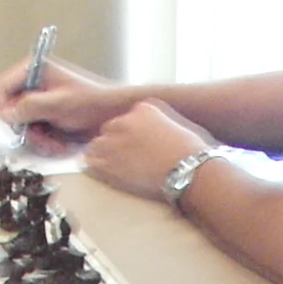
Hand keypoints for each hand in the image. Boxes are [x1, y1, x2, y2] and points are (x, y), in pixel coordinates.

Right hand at [0, 55, 133, 151]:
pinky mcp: (47, 116)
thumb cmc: (92, 102)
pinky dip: (46, 141)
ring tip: (56, 144)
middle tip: (41, 139)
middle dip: (25, 129)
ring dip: (38, 139)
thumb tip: (6, 114)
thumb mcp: (59, 104)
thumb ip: (30, 106)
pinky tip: (60, 144)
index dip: (0, 105)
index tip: (8, 124)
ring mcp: (40, 101)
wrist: (115, 114)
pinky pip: (36, 132)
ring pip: (23, 125)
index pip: (2, 85)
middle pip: (10, 109)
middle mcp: (33, 84)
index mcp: (34, 70)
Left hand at [83, 101, 214, 201]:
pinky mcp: (108, 164)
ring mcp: (114, 143)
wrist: (190, 171)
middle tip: (129, 158)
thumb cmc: (192, 153)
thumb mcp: (179, 126)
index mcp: (143, 109)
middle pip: (109, 129)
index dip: (130, 132)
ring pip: (97, 145)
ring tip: (118, 167)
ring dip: (104, 155)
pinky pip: (90, 163)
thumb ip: (162, 122)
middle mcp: (125, 122)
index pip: (127, 117)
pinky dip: (95, 168)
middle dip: (116, 142)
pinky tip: (106, 174)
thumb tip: (159, 129)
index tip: (138, 144)